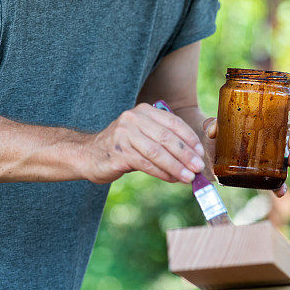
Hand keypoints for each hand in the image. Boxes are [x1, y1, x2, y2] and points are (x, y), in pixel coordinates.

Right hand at [82, 103, 206, 184]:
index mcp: (143, 111)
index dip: (189, 138)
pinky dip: (161, 172)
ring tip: (188, 177)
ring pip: (157, 152)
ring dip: (176, 166)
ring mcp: (124, 135)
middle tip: (198, 168)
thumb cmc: (123, 147)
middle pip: (166, 137)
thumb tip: (192, 157)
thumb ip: (163, 139)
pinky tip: (171, 179)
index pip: (172, 122)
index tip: (200, 153)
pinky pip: (146, 164)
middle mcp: (133, 119)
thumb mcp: (142, 135)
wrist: (89, 154)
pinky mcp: (118, 153)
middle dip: (185, 154)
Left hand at [202, 105, 289, 197]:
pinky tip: (281, 191)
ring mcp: (269, 156)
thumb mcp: (212, 128)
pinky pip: (276, 180)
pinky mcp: (263, 173)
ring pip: (289, 155)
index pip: (284, 112)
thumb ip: (210, 125)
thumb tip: (212, 129)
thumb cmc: (216, 136)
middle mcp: (270, 137)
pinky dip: (280, 186)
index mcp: (264, 120)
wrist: (208, 155)